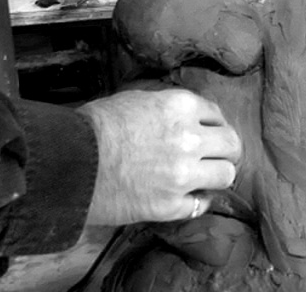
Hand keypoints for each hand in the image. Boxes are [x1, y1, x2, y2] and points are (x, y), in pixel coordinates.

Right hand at [78, 89, 241, 225]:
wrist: (72, 164)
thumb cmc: (94, 127)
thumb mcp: (135, 100)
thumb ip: (167, 109)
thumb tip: (183, 117)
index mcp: (180, 106)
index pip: (216, 113)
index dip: (213, 124)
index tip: (209, 131)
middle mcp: (190, 138)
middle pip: (232, 144)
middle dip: (226, 149)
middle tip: (217, 155)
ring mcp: (184, 174)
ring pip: (226, 175)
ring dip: (217, 175)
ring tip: (205, 177)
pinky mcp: (171, 205)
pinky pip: (202, 204)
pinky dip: (197, 201)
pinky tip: (187, 197)